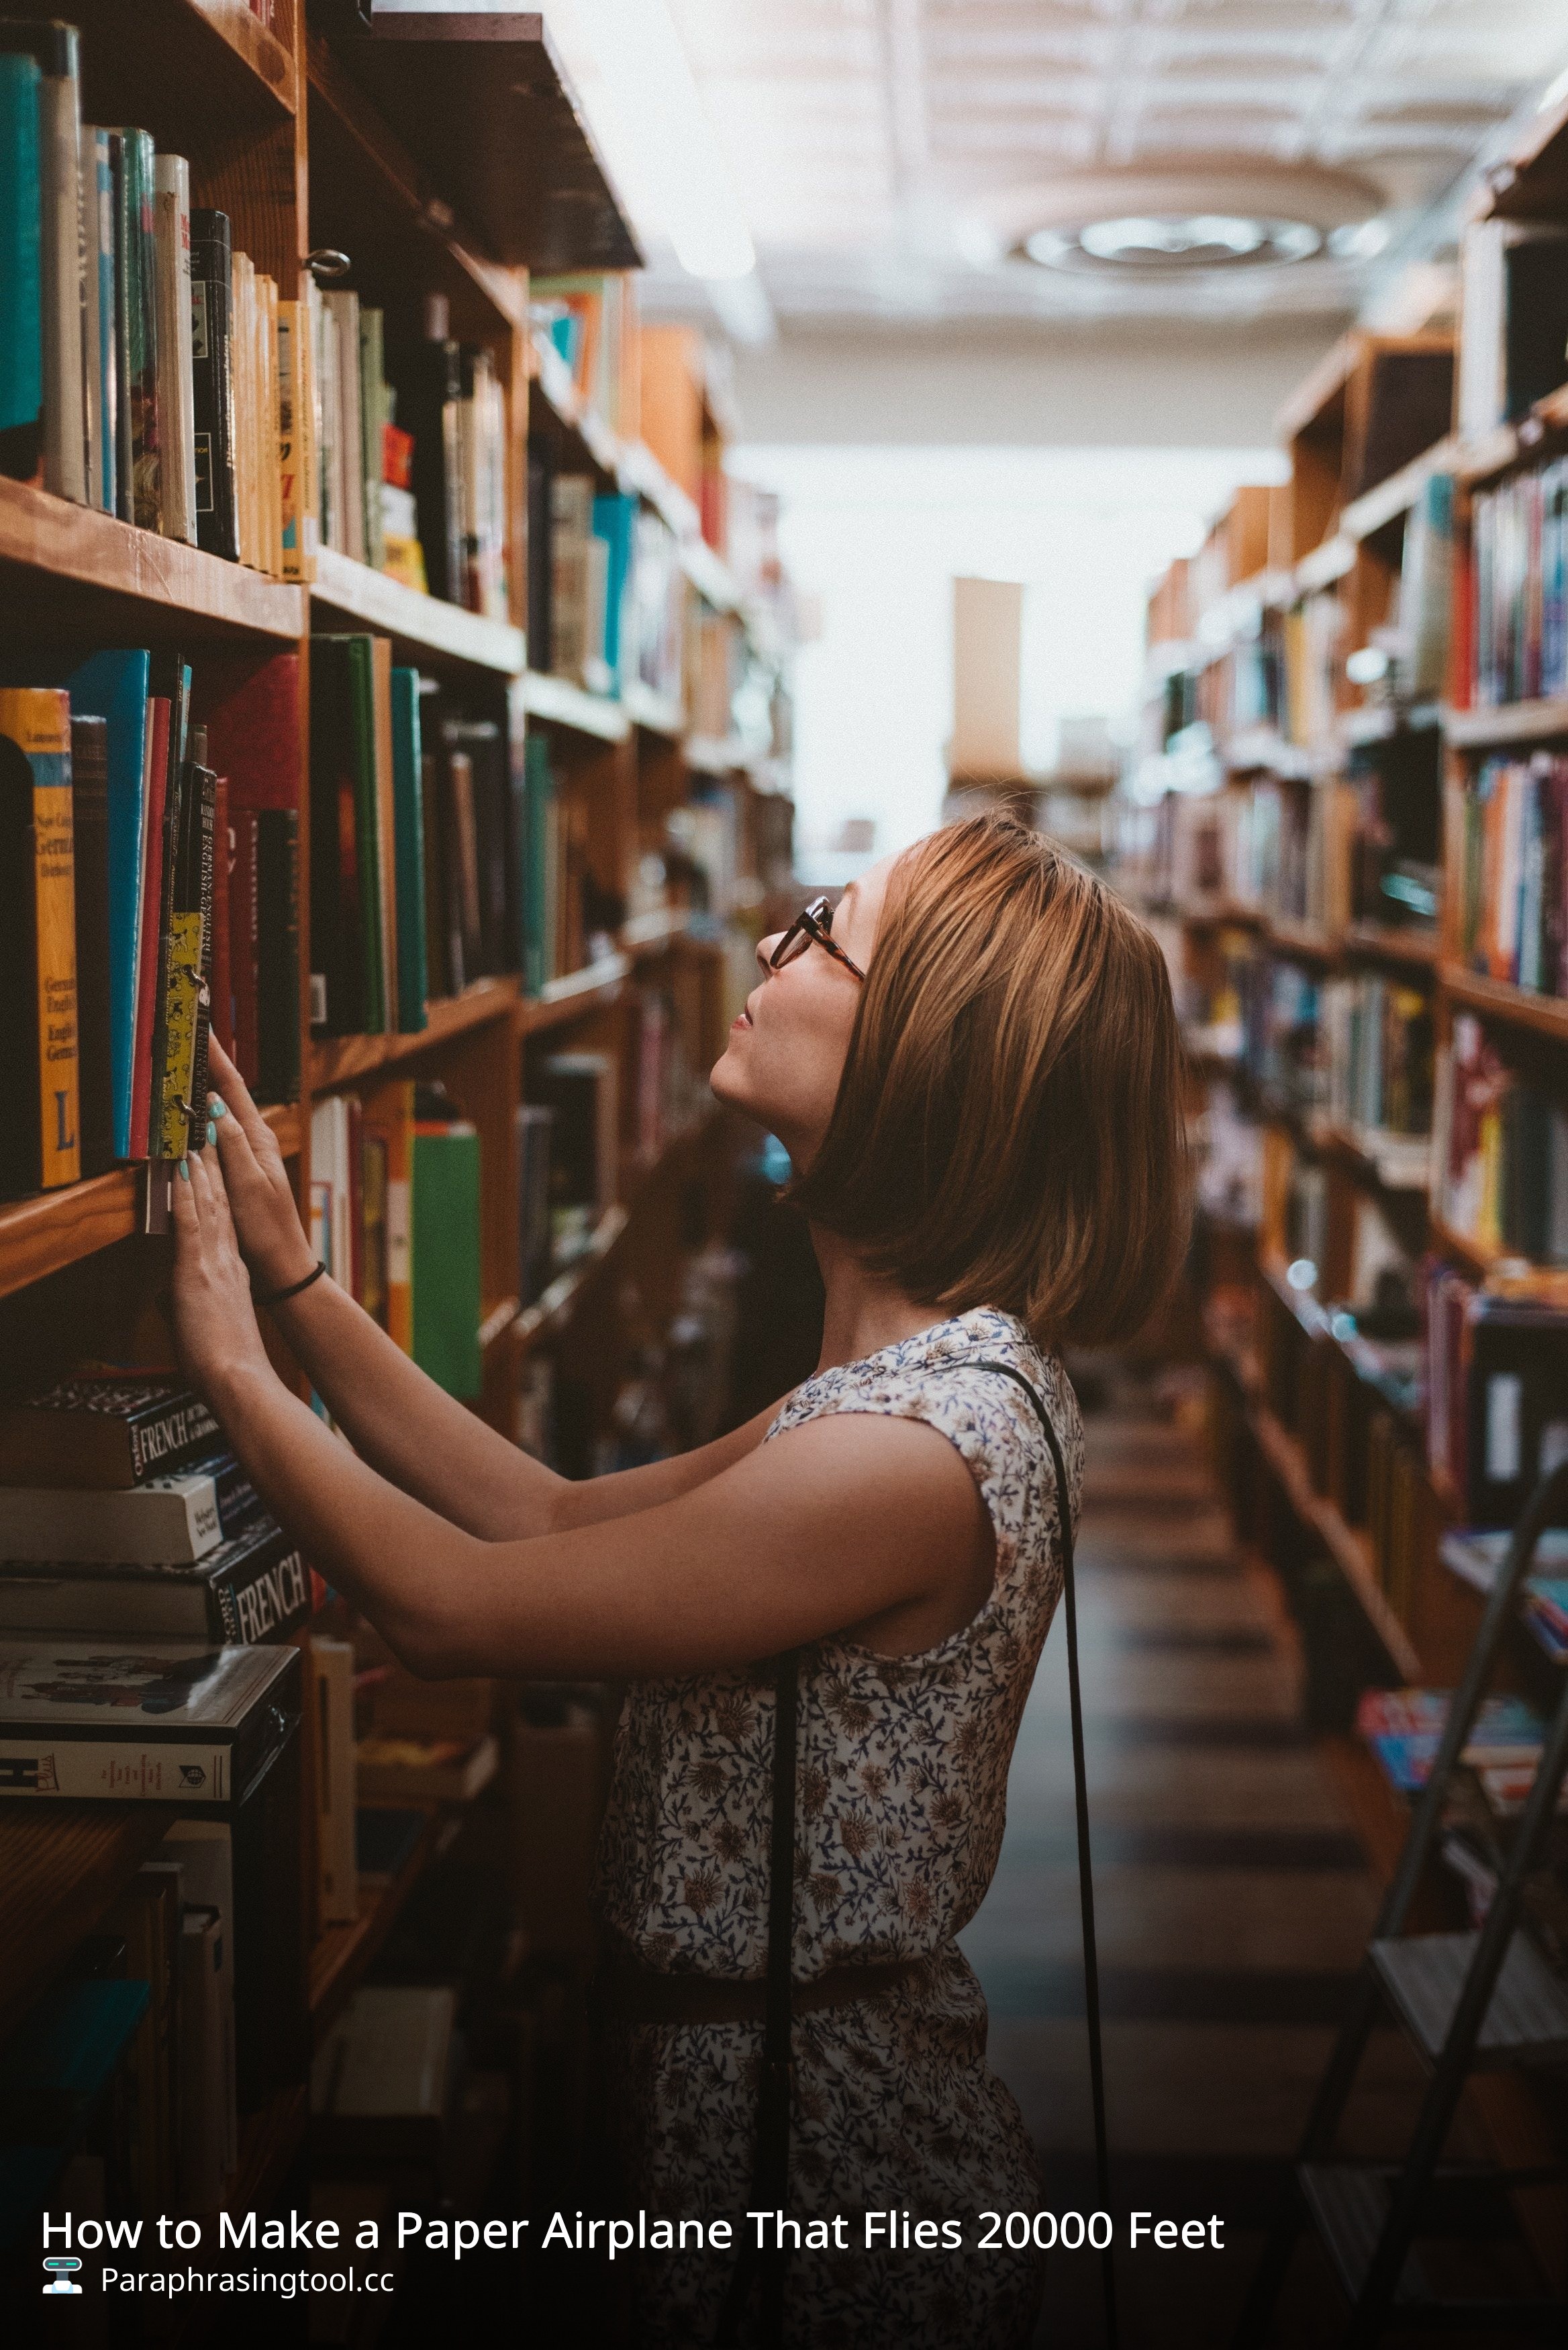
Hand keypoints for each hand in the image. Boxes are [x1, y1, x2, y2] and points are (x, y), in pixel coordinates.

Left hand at [169, 1144, 274, 1405]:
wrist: (238, 1378)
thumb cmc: (226, 1365)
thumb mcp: (203, 1327)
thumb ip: (183, 1307)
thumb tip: (166, 1302)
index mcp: (233, 1275)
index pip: (224, 1225)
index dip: (220, 1193)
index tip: (214, 1168)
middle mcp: (227, 1261)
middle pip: (221, 1205)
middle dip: (214, 1169)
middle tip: (210, 1137)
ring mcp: (214, 1262)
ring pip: (209, 1204)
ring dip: (202, 1170)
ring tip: (198, 1139)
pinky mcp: (197, 1269)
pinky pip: (192, 1221)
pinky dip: (187, 1193)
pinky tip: (183, 1170)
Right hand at [205, 1036, 316, 1292]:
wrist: (280, 1264)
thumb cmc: (267, 1229)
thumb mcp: (248, 1184)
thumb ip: (232, 1145)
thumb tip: (214, 1106)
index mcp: (259, 1138)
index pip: (233, 1087)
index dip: (216, 1057)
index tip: (202, 1029)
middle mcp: (254, 1140)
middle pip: (227, 1093)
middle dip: (208, 1063)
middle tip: (187, 1036)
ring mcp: (246, 1154)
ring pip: (220, 1111)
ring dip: (204, 1086)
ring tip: (185, 1062)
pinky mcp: (237, 1170)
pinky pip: (215, 1134)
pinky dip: (202, 1117)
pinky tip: (190, 1114)